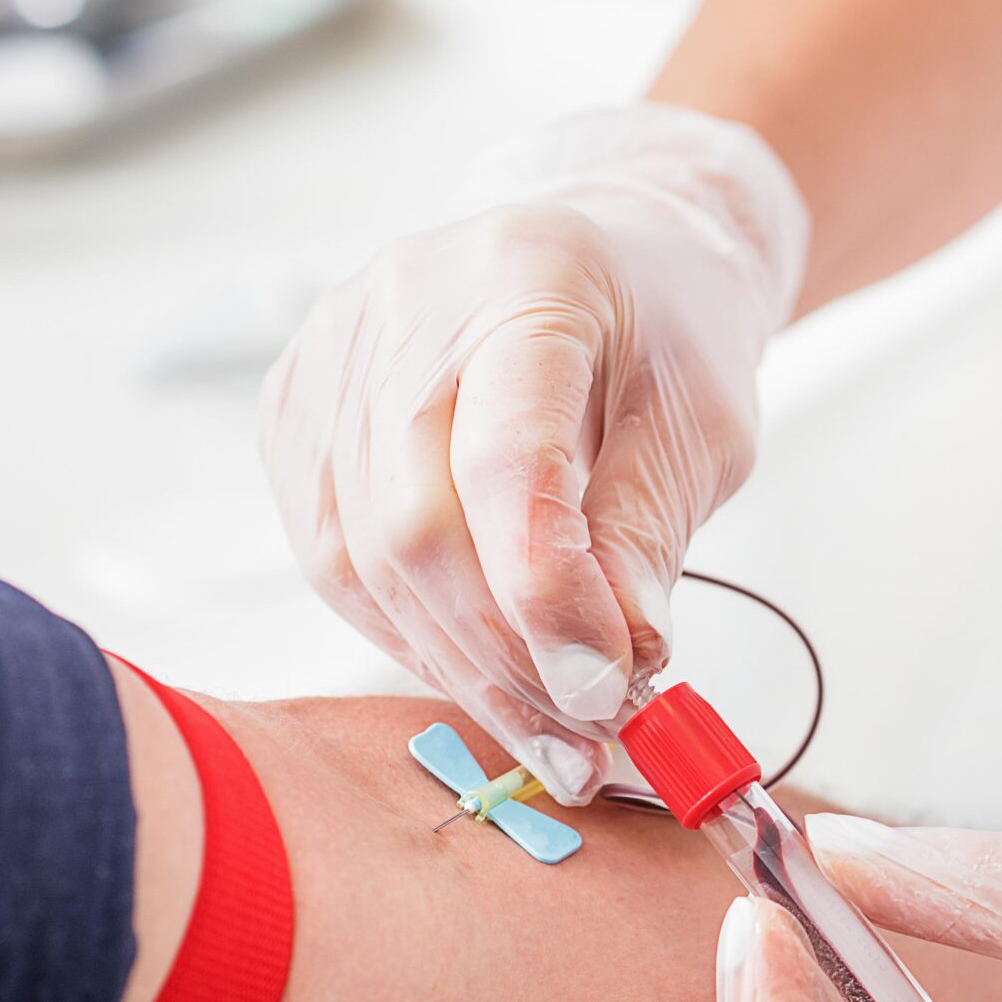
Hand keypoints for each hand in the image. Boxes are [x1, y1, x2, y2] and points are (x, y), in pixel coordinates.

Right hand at [260, 106, 807, 800]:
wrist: (604, 265)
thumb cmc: (663, 335)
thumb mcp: (704, 424)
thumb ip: (651, 532)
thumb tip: (623, 659)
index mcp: (524, 276)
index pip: (506, 461)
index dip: (549, 595)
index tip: (608, 690)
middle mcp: (401, 304)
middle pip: (416, 525)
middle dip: (508, 659)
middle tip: (589, 736)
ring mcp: (330, 358)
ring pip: (364, 561)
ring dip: (464, 672)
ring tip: (554, 734)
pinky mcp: (297, 416)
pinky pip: (335, 562)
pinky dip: (416, 638)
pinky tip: (488, 678)